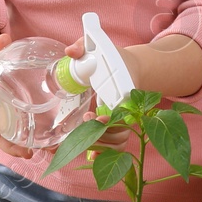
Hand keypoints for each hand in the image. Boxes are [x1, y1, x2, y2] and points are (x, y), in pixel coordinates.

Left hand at [62, 36, 130, 150]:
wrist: (131, 66)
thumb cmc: (114, 57)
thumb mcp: (98, 46)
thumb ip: (83, 46)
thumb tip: (70, 52)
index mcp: (127, 91)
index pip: (124, 110)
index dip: (111, 119)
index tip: (96, 117)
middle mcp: (130, 110)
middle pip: (120, 133)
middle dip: (100, 134)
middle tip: (87, 120)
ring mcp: (125, 121)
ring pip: (118, 143)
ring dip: (100, 143)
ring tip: (84, 133)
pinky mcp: (119, 129)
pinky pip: (116, 148)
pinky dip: (105, 154)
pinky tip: (91, 155)